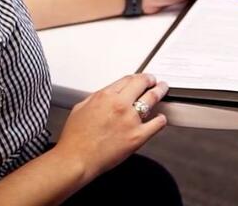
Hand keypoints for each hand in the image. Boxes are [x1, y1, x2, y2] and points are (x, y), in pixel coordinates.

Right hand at [53, 73, 168, 183]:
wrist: (76, 160)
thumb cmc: (75, 139)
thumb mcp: (81, 108)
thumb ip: (96, 99)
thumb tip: (106, 96)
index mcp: (105, 96)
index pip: (128, 79)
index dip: (136, 77)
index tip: (140, 79)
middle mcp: (120, 105)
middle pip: (142, 84)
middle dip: (150, 80)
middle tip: (154, 81)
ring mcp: (131, 120)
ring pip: (152, 99)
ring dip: (160, 91)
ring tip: (162, 90)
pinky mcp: (138, 136)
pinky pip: (157, 124)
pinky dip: (161, 119)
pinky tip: (161, 118)